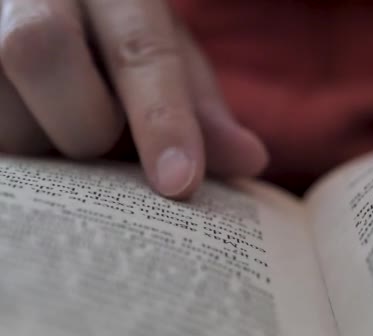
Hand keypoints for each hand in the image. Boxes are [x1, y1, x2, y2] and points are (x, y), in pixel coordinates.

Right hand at [0, 0, 267, 198]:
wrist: (52, 7)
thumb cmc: (120, 39)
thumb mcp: (169, 59)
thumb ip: (202, 106)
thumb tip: (251, 160)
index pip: (136, 46)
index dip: (159, 116)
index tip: (179, 182)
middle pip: (41, 51)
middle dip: (84, 126)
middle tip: (103, 143)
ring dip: (43, 144)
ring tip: (66, 133)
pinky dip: (23, 153)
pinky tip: (42, 137)